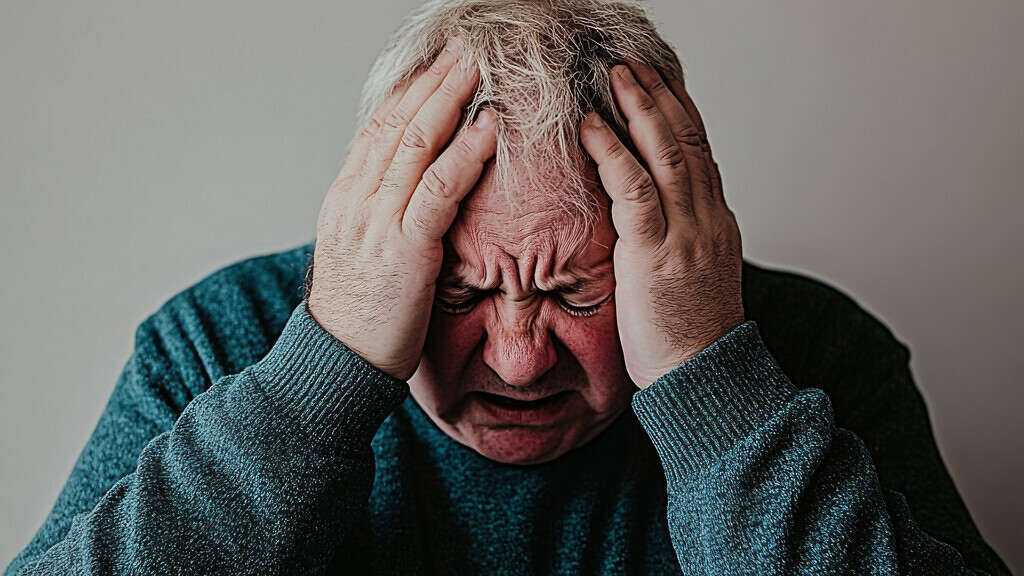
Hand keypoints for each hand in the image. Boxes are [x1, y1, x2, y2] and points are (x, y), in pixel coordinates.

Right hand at [308, 38, 497, 379]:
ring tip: (479, 70)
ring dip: (452, 101)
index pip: (377, 128)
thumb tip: (406, 194)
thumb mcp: (359, 253)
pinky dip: (466, 154)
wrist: (336, 362)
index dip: (409, 92)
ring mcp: (377, 221)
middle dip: (433, 82)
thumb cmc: (357, 315)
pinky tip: (489, 129)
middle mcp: (356, 199)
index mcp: (344, 198)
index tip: (436, 67)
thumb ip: (379, 217)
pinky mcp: (404, 249)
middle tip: (462, 50)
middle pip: (397, 123)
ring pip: (417, 144)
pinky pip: (439, 189)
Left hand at [580, 61, 744, 388]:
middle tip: (634, 64)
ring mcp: (687, 232)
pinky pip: (634, 189)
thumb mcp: (688, 278)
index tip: (657, 86)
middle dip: (660, 96)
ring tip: (616, 74)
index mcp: (714, 223)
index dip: (678, 114)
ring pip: (668, 152)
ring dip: (640, 108)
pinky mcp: (658, 251)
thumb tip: (644, 227)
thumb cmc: (687, 337)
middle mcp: (707, 217)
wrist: (703, 376)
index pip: (699, 154)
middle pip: (687, 140)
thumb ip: (673, 242)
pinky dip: (613, 152)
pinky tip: (591, 127)